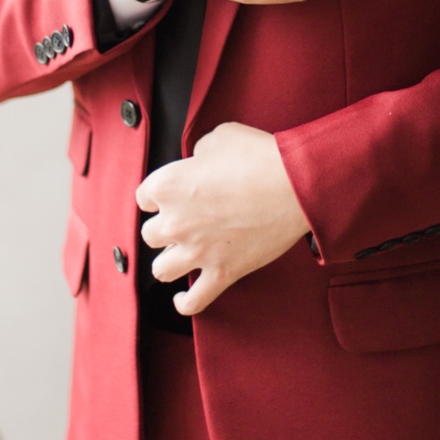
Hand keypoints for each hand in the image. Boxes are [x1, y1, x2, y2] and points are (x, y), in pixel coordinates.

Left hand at [136, 123, 311, 314]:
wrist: (295, 184)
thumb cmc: (260, 157)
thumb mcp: (220, 137)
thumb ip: (199, 152)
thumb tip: (200, 163)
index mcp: (168, 185)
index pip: (144, 197)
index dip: (160, 195)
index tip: (174, 196)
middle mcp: (175, 221)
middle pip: (150, 234)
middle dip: (166, 227)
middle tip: (186, 220)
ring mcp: (196, 251)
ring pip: (161, 268)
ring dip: (170, 260)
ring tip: (183, 254)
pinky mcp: (221, 272)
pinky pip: (193, 301)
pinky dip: (185, 302)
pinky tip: (183, 297)